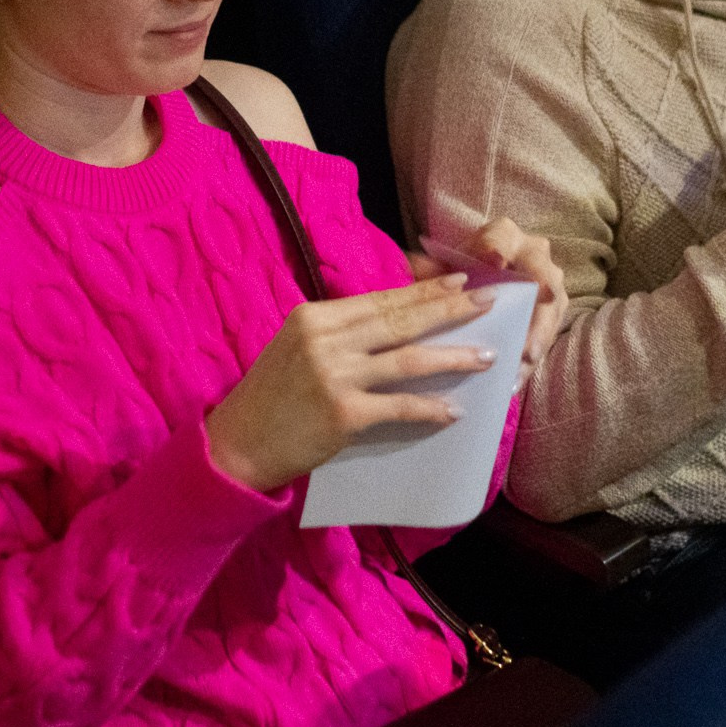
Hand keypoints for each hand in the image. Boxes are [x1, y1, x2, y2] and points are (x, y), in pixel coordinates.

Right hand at [206, 276, 498, 491]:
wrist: (238, 445)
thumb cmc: (270, 397)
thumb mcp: (296, 347)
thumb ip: (338, 332)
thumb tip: (395, 321)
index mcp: (314, 316)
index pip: (380, 299)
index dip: (424, 291)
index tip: (459, 281)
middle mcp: (326, 340)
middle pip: (401, 321)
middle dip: (449, 310)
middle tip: (487, 303)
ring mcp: (335, 376)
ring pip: (409, 360)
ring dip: (453, 357)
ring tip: (486, 357)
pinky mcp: (343, 414)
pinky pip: (399, 407)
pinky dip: (430, 408)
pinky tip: (454, 410)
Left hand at [410, 219, 567, 390]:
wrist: (494, 265)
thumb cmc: (469, 266)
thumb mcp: (452, 262)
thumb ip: (434, 266)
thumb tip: (414, 266)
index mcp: (506, 236)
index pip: (502, 238)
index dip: (498, 249)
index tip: (493, 261)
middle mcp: (535, 256)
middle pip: (544, 279)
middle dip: (536, 313)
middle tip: (526, 343)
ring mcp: (550, 284)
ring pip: (550, 313)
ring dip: (536, 344)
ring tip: (518, 370)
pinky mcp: (552, 310)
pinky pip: (547, 336)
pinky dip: (530, 361)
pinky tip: (513, 383)